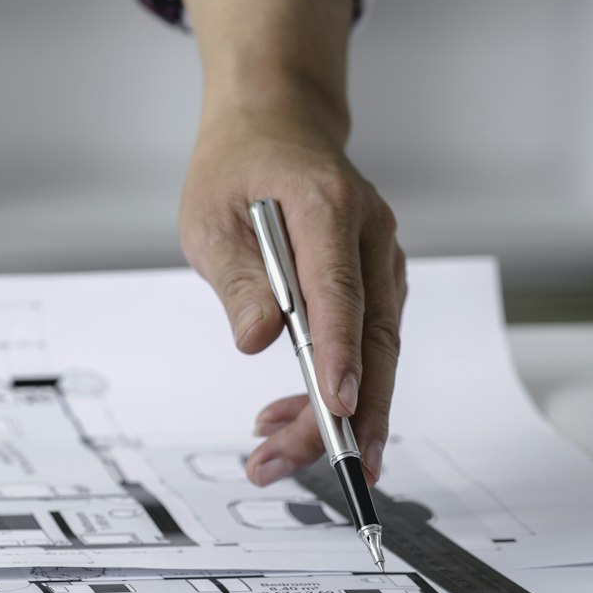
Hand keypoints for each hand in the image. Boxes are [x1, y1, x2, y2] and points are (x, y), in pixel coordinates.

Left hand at [180, 101, 404, 486]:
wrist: (275, 125)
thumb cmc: (238, 169)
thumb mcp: (210, 219)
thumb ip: (238, 281)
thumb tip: (258, 341)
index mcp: (327, 205)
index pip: (339, 288)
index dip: (339, 352)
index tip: (337, 406)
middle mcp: (370, 233)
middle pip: (374, 336)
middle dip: (350, 412)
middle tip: (317, 467)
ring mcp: (382, 258)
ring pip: (377, 351)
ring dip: (340, 410)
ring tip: (279, 452)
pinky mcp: (378, 280)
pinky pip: (367, 342)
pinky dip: (338, 384)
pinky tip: (296, 413)